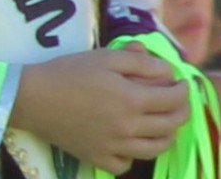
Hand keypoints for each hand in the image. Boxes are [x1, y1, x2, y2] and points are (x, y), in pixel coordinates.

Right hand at [10, 45, 188, 174]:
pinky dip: (135, 154)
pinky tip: (132, 141)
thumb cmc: (71, 71)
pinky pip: (128, 164)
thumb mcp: (106, 57)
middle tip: (180, 101)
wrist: (37, 98)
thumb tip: (166, 71)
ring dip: (167, 135)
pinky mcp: (99, 159)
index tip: (182, 82)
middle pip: (169, 125)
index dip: (183, 90)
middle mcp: (129, 128)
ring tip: (165, 123)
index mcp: (132, 99)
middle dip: (181, 111)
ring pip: (155, 149)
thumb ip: (140, 62)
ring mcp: (115, 147)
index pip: (172, 99)